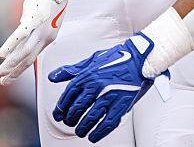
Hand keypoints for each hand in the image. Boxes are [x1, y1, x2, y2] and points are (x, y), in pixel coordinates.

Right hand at [0, 0, 76, 84]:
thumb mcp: (45, 17)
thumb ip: (35, 27)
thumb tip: (23, 32)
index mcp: (50, 37)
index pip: (33, 56)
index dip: (21, 66)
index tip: (11, 74)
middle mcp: (47, 36)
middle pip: (29, 59)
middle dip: (15, 72)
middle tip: (4, 82)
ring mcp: (40, 29)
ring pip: (25, 52)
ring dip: (11, 64)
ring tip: (1, 73)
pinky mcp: (33, 20)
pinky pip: (20, 36)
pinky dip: (10, 46)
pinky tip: (1, 55)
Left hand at [49, 32, 166, 142]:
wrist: (141, 58)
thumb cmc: (118, 58)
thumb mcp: (92, 60)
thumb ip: (72, 70)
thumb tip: (53, 76)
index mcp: (88, 75)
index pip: (68, 96)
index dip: (61, 108)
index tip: (58, 115)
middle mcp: (96, 86)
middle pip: (77, 109)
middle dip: (70, 119)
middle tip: (70, 122)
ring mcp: (109, 96)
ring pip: (90, 119)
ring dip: (82, 128)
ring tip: (80, 130)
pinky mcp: (121, 104)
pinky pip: (107, 124)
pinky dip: (98, 133)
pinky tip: (93, 135)